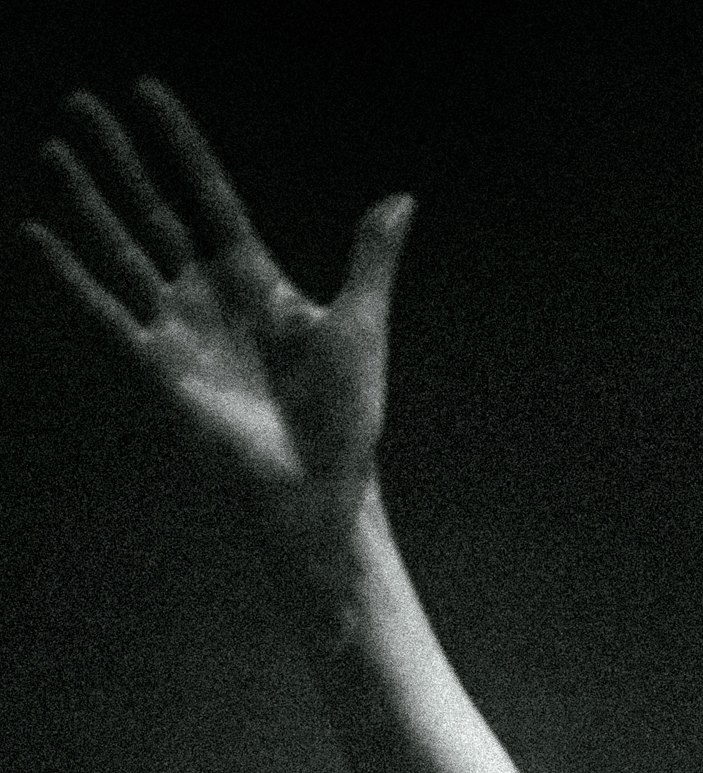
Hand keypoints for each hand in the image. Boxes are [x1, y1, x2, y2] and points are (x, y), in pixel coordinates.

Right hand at [24, 83, 412, 577]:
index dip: (180, 142)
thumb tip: (402, 199)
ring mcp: (179, 330)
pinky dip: (71, 276)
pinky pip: (105, 313)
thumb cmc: (344, 419)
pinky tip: (38, 236)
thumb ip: (370, 259)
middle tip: (81, 102)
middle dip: (119, 157)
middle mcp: (209, 296)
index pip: (209, 193)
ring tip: (52, 151)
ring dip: (87, 202)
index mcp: (255, 279)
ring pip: (122, 249)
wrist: (319, 488)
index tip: (147, 92)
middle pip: (154, 209)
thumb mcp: (359, 326)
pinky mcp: (157, 369)